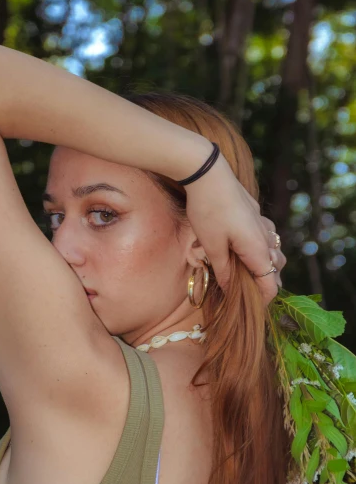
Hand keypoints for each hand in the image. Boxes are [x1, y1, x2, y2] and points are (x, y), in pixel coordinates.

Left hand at [184, 152, 285, 306]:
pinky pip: (264, 234)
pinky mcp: (254, 211)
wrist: (207, 173)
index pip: (270, 284)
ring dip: (263, 263)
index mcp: (258, 250)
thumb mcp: (211, 245)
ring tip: (244, 271)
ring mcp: (262, 222)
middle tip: (246, 292)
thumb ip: (223, 269)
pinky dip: (259, 245)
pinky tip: (241, 245)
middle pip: (276, 267)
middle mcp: (265, 237)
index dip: (263, 300)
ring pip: (272, 249)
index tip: (250, 309)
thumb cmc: (208, 211)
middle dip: (265, 282)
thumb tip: (230, 288)